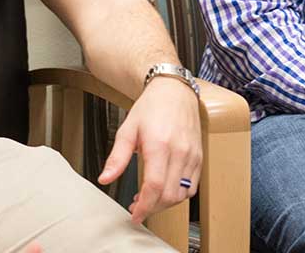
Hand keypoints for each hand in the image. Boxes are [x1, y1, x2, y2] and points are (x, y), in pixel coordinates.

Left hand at [98, 76, 201, 222]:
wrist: (174, 91)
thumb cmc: (151, 107)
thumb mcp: (127, 129)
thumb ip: (117, 157)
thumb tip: (105, 178)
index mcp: (159, 145)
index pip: (154, 186)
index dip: (144, 206)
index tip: (134, 214)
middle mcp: (179, 151)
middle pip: (169, 195)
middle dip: (152, 207)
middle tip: (137, 207)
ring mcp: (192, 155)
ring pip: (182, 194)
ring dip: (165, 203)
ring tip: (149, 199)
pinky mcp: (199, 157)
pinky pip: (192, 186)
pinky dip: (179, 195)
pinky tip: (165, 190)